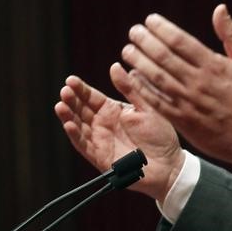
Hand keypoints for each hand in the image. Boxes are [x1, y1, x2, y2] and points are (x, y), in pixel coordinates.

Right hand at [54, 64, 184, 201]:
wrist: (170, 164)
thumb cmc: (161, 136)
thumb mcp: (146, 107)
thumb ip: (130, 88)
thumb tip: (115, 65)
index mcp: (114, 111)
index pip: (92, 97)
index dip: (81, 89)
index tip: (70, 80)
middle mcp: (104, 124)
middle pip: (81, 110)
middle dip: (72, 100)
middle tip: (65, 90)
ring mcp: (100, 140)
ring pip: (78, 126)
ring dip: (68, 116)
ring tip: (61, 105)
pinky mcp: (100, 157)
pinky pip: (84, 145)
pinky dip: (75, 135)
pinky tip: (68, 124)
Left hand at [119, 4, 231, 173]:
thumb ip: (231, 34)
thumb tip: (219, 9)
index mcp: (214, 66)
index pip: (180, 41)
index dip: (162, 28)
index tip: (150, 20)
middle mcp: (198, 82)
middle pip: (164, 57)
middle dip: (145, 41)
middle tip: (133, 32)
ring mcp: (188, 102)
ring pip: (156, 77)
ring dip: (139, 62)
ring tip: (127, 50)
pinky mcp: (183, 120)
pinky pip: (157, 101)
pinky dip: (143, 88)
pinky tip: (133, 77)